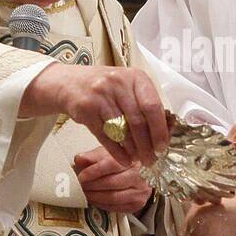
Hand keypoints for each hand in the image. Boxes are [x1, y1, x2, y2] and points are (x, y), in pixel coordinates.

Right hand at [23, 63, 169, 166]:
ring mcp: (100, 95)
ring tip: (139, 160)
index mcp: (135, 76)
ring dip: (132, 150)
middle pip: (138, 121)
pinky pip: (105, 136)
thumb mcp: (128, 87)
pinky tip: (124, 159)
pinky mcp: (86, 109)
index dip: (159, 130)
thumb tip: (166, 131)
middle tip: (151, 159)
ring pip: (122, 130)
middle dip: (147, 145)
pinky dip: (116, 152)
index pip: (153, 106)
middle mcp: (118, 83)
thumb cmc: (106, 88)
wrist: (69, 83)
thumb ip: (145, 104)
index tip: (162, 146)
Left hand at [74, 147, 152, 214]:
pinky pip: (116, 207)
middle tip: (80, 186)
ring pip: (113, 197)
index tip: (81, 176)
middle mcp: (139, 175)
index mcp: (132, 159)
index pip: (111, 165)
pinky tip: (94, 200)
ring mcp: (140, 191)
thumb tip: (79, 159)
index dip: (94, 171)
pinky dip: (101, 204)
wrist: (140, 175)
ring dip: (95, 197)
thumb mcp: (108, 155)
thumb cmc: (122, 164)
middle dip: (92, 185)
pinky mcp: (138, 203)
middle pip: (111, 182)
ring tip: (85, 193)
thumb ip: (93, 156)